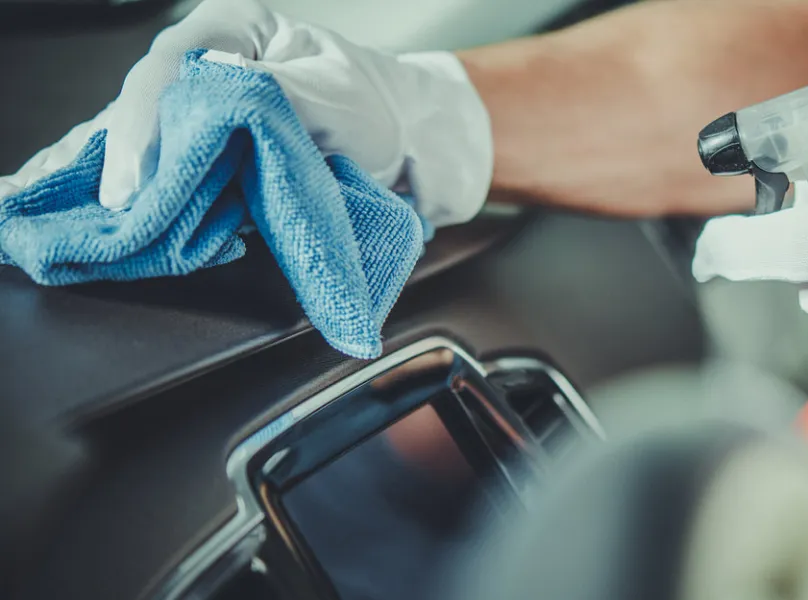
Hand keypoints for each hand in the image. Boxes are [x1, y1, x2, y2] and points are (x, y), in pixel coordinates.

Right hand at [0, 0, 490, 226]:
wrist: (422, 150)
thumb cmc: (382, 108)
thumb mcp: (328, 95)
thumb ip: (265, 95)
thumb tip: (206, 106)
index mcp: (231, 29)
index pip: (166, 69)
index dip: (140, 126)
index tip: (134, 180)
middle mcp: (211, 70)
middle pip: (146, 113)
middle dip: (120, 162)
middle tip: (103, 212)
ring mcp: (214, 121)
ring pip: (153, 152)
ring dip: (127, 190)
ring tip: (86, 226)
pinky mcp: (223, 165)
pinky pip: (176, 183)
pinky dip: (154, 208)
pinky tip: (117, 229)